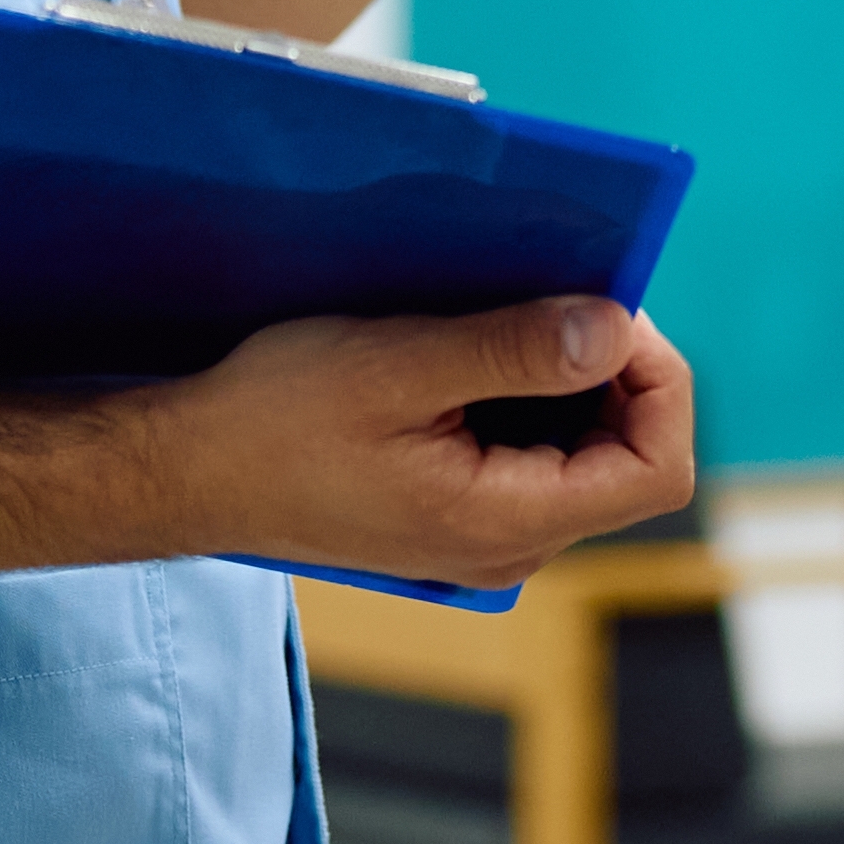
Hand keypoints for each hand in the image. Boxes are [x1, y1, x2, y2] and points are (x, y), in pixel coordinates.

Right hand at [140, 296, 694, 595]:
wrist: (183, 469)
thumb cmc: (271, 420)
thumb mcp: (396, 365)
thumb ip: (513, 352)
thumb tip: (618, 329)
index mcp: (505, 525)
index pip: (656, 469)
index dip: (660, 381)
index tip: (611, 308)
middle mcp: (509, 548)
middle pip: (628, 458)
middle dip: (616, 369)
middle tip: (560, 295)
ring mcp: (483, 536)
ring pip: (583, 453)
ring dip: (569, 377)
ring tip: (508, 317)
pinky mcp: (456, 514)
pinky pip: (532, 455)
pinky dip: (528, 397)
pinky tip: (474, 353)